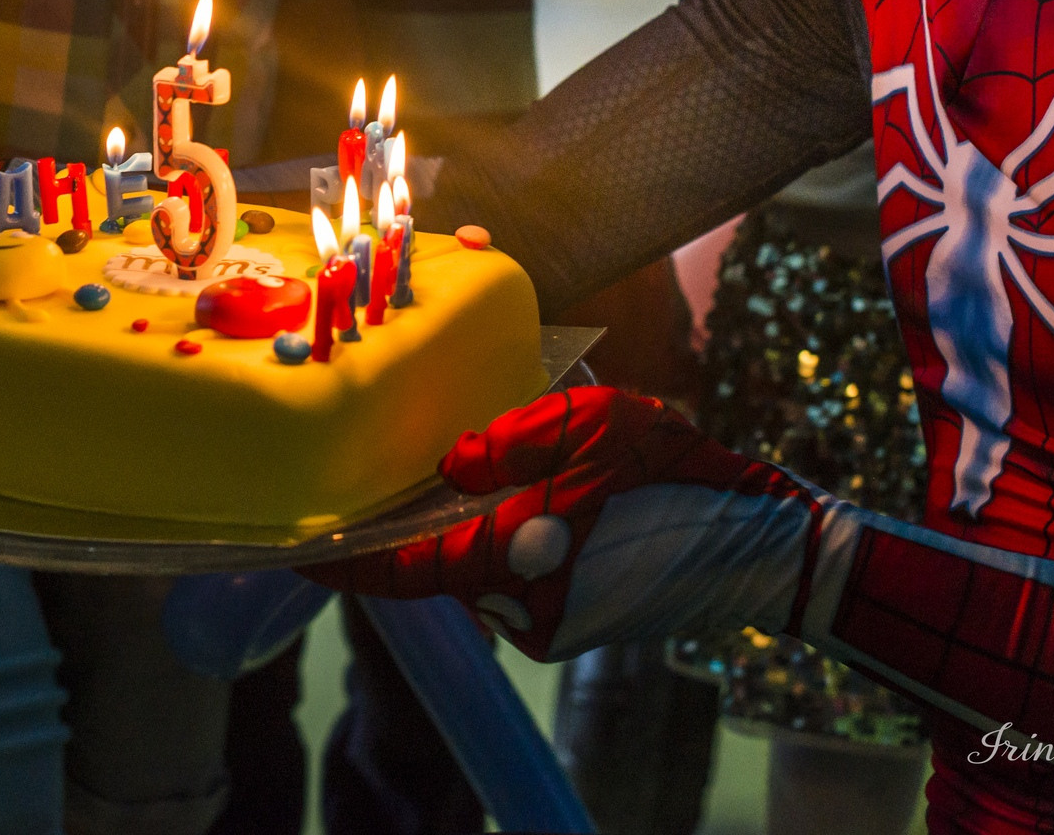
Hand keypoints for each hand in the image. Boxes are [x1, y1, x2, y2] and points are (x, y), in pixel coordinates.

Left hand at [308, 386, 830, 660]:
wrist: (761, 538)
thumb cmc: (677, 476)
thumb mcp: (594, 428)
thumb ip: (514, 439)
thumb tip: (448, 463)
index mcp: (518, 564)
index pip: (405, 570)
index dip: (345, 560)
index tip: (292, 545)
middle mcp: (524, 610)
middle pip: (439, 565)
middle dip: (417, 524)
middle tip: (384, 472)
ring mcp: (549, 624)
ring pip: (478, 570)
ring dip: (470, 529)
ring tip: (481, 471)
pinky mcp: (574, 625)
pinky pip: (515, 579)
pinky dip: (507, 542)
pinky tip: (532, 500)